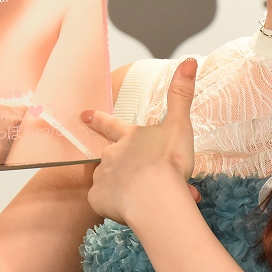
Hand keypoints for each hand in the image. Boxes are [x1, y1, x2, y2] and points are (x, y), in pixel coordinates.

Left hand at [81, 59, 200, 224]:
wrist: (155, 196)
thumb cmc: (169, 161)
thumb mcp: (179, 125)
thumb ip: (181, 95)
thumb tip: (188, 61)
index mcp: (130, 137)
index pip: (110, 124)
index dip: (97, 119)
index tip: (83, 115)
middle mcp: (112, 154)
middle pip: (109, 156)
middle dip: (119, 164)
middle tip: (137, 175)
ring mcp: (102, 177)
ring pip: (109, 181)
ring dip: (123, 188)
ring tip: (145, 198)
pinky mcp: (98, 200)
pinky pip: (103, 203)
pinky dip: (115, 206)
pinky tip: (131, 210)